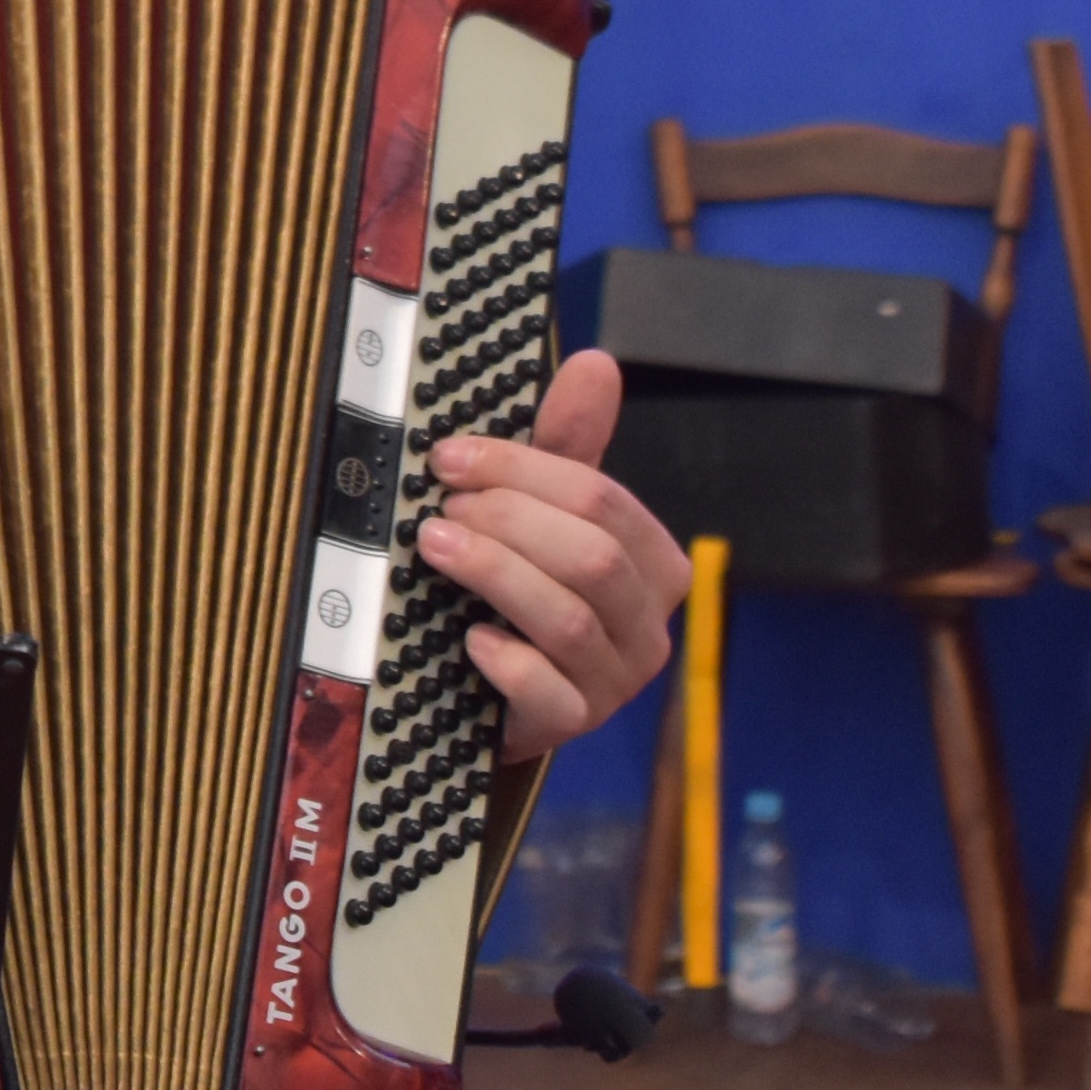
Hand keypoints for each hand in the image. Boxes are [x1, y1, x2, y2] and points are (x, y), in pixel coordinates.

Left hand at [414, 348, 686, 761]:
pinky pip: (549, 693)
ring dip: (494, 572)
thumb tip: (597, 364)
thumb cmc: (527, 589)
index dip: (523, 470)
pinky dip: (506, 659)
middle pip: (592, 556)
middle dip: (508, 520)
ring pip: (567, 618)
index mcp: (654, 564)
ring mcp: (614, 682)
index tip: (452, 458)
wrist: (495, 690)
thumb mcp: (544, 514)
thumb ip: (568, 444)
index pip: (603, 501)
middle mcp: (646, 626)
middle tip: (443, 506)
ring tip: (437, 546)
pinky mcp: (573, 725)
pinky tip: (471, 637)